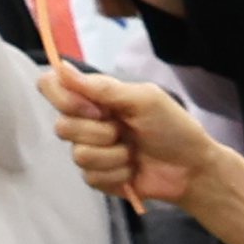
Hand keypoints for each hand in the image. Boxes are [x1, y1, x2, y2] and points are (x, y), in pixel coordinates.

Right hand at [42, 61, 220, 208]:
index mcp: (94, 97)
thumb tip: (61, 68)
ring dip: (113, 154)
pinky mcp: (96, 176)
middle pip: (61, 126)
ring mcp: (90, 149)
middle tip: (125, 131)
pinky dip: (117, 172)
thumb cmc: (173, 128)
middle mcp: (86, 121)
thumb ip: (103, 87)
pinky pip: (90, 175)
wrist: (192, 168)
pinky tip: (133, 169)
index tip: (93, 108)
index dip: (63, 97)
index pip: (51, 85)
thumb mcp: (144, 99)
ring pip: (78, 154)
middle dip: (99, 132)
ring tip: (134, 152)